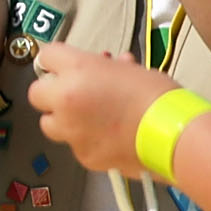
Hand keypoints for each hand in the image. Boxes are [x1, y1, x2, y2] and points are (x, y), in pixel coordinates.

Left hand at [27, 40, 172, 175]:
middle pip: (36, 93)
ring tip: (90, 117)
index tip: (66, 66)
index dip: (57, 61)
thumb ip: (104, 67)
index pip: (47, 56)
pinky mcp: (83, 155)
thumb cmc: (157, 94)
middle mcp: (65, 99)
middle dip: (53, 92)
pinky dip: (86, 140)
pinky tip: (109, 137)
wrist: (173, 133)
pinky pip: (75, 144)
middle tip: (75, 92)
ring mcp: (71, 131)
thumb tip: (100, 67)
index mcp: (77, 70)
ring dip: (63, 118)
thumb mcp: (128, 68)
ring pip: (50, 123)